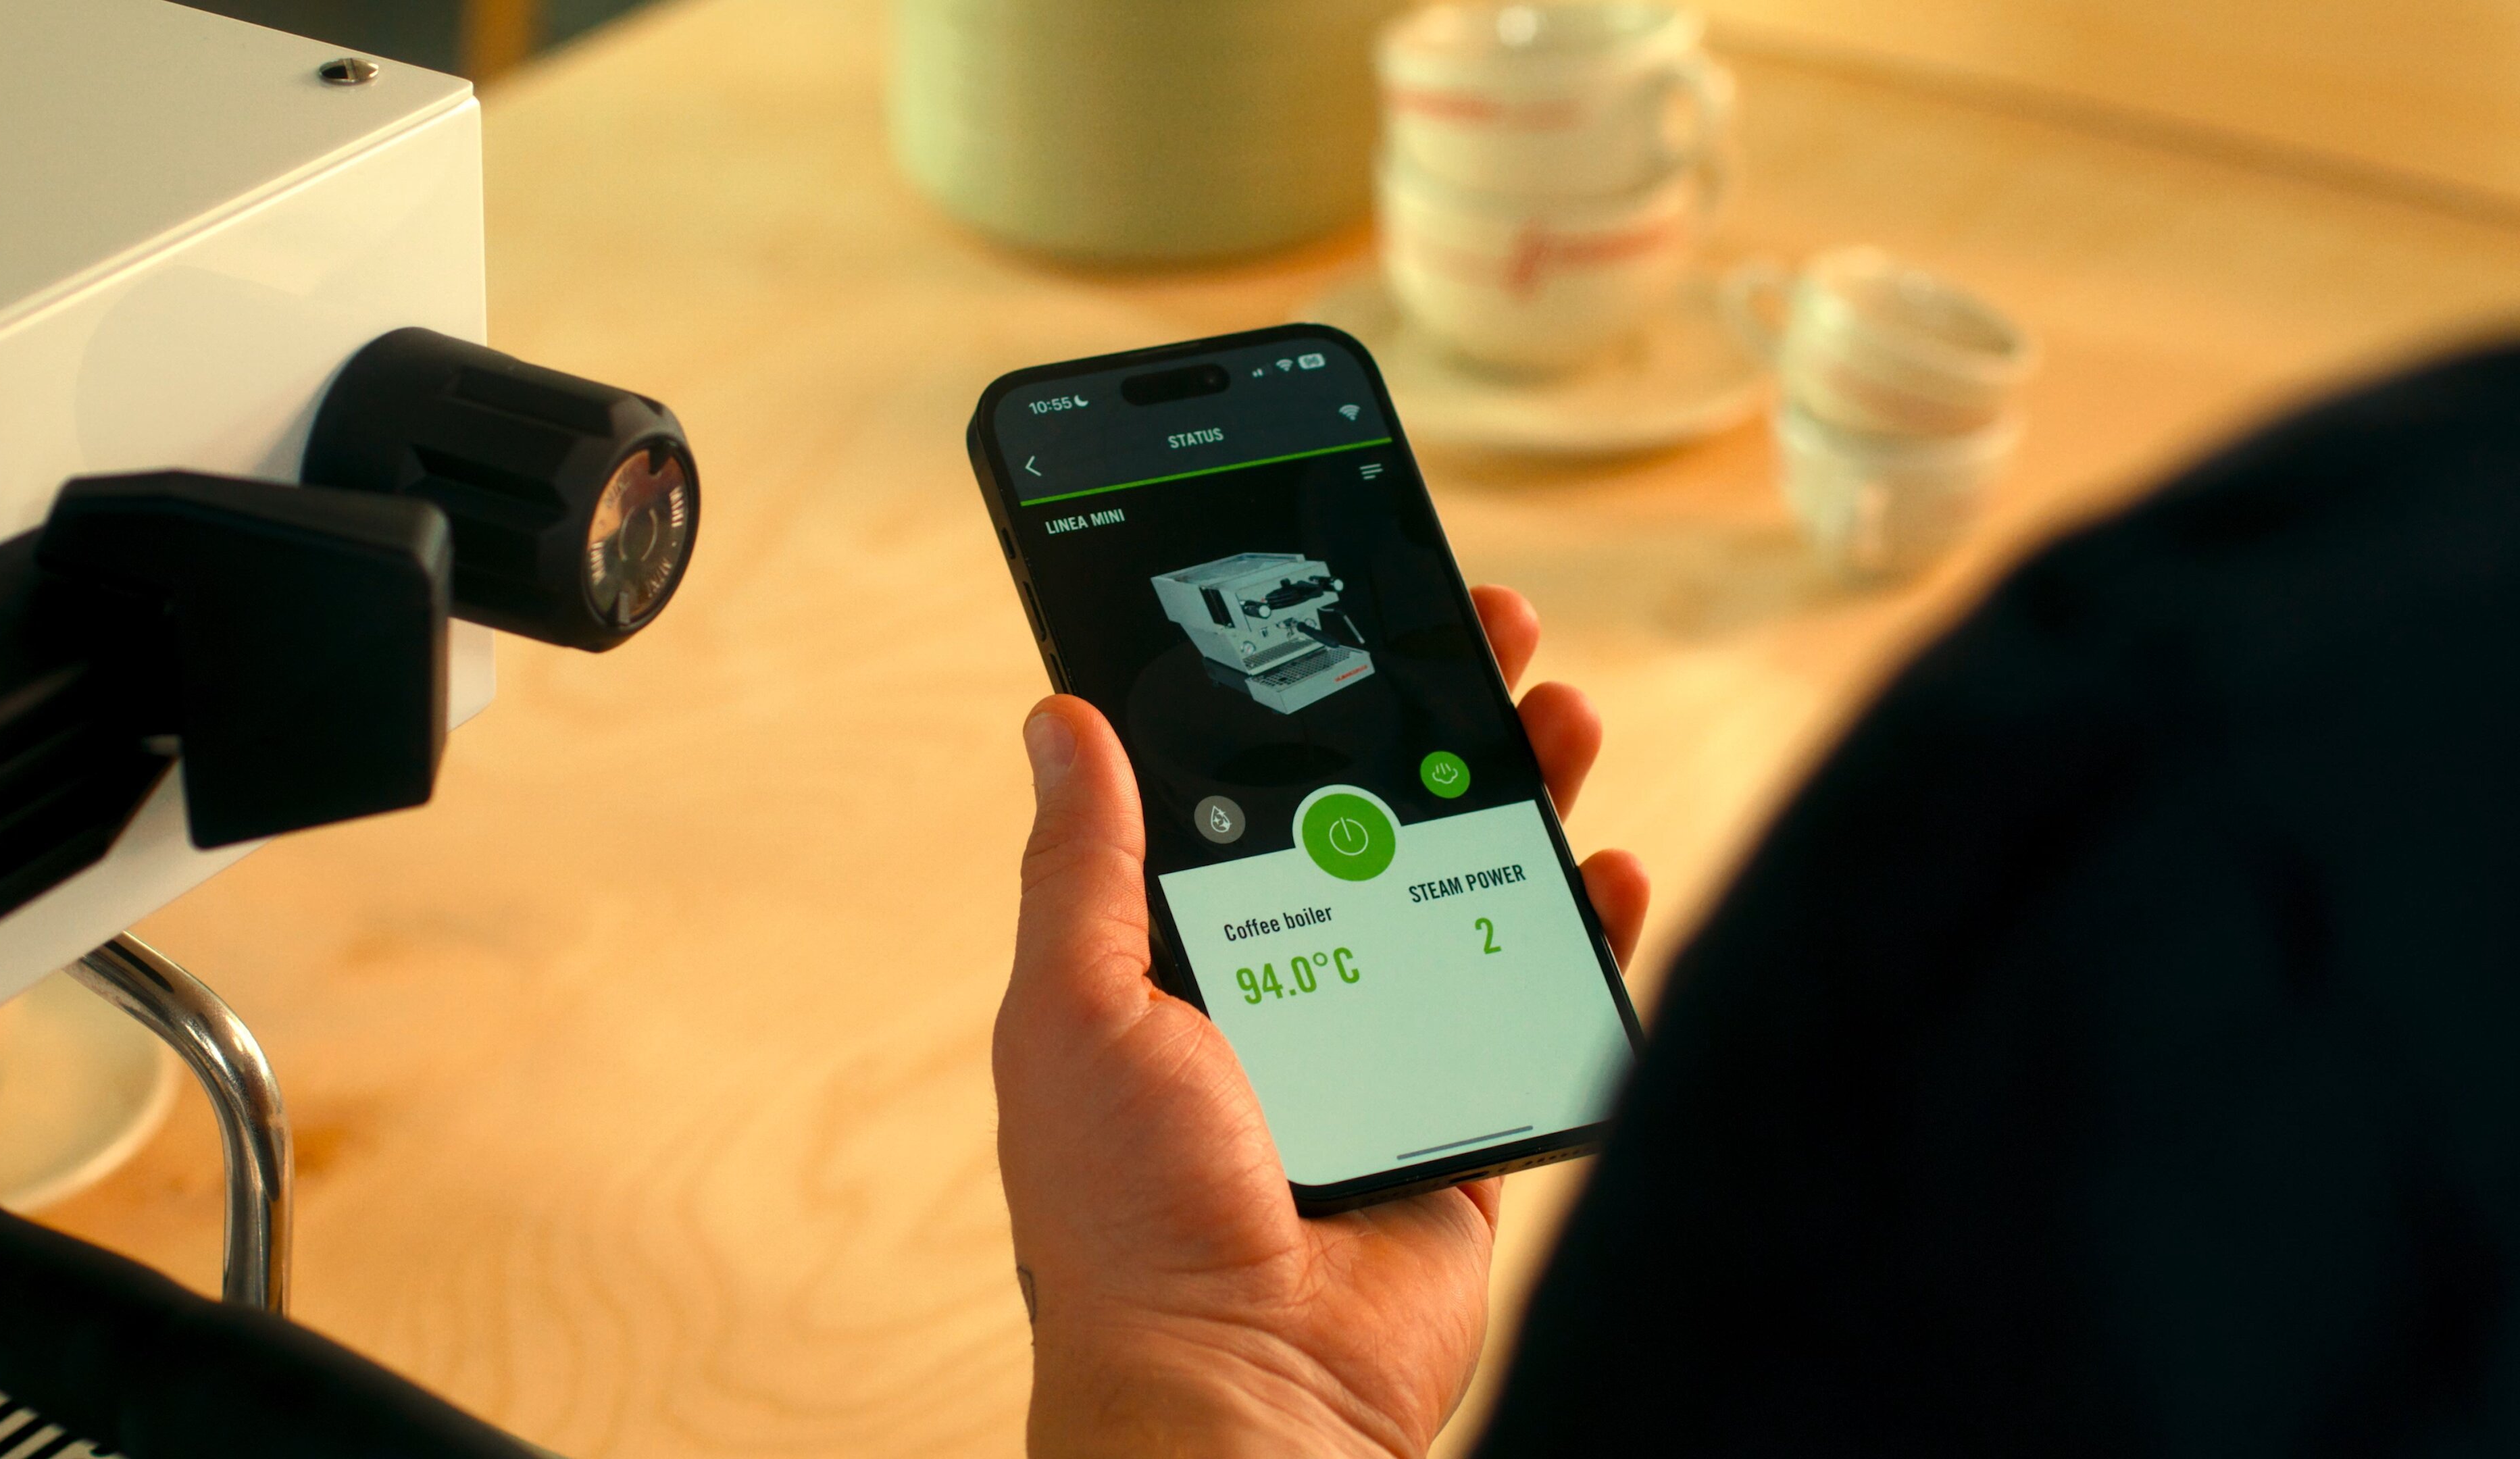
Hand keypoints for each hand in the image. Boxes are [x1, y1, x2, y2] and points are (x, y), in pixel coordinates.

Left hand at [994, 586, 1650, 1457]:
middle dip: (1438, 719)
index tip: (1348, 614)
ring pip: (1464, 891)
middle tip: (1489, 631)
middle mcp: (1287, 986)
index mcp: (1182, 957)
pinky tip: (1609, 867)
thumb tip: (1057, 716)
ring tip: (1562, 712)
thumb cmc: (1131, 1215)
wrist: (1243, 1381)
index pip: (1248, 793)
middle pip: (1376, 819)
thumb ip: (1085, 863)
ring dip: (1519, 794)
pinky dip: (1584, 931)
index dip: (1300, 700)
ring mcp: (1383, 1048)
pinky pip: (1535, 1001)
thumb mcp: (1076, 1008)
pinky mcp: (1464, 1112)